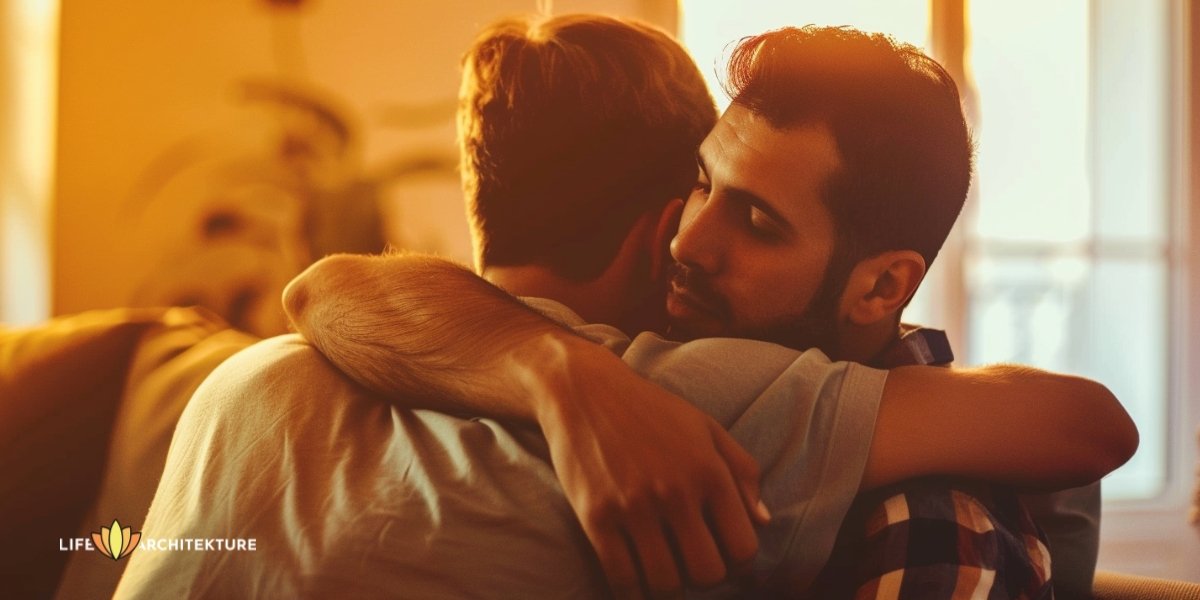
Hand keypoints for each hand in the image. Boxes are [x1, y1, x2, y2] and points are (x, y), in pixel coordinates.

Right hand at [533, 348, 769, 597]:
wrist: (583, 389)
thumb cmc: (649, 409)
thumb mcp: (705, 427)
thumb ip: (742, 471)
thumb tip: (763, 521)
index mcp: (709, 471)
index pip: (743, 548)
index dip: (738, 562)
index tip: (722, 556)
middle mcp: (675, 491)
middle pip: (707, 574)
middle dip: (703, 577)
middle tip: (689, 564)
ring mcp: (634, 506)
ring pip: (665, 583)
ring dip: (666, 584)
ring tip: (661, 568)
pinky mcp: (596, 516)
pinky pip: (621, 579)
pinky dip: (630, 591)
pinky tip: (632, 580)